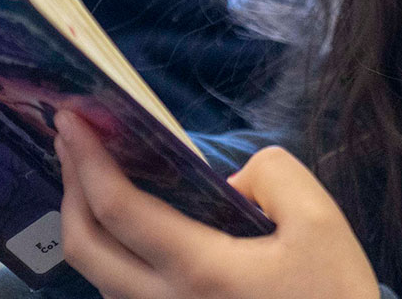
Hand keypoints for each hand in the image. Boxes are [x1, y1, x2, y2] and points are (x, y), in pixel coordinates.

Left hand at [54, 110, 379, 298]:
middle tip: (70, 140)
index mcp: (199, 269)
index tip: (72, 120)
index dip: (87, 159)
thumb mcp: (321, 222)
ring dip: (83, 221)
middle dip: (68, 185)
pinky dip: (108, 253)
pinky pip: (123, 294)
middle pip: (83, 247)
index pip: (118, 209)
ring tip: (91, 176)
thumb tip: (231, 179)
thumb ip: (273, 175)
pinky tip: (125, 227)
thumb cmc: (333, 298)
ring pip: (97, 277)